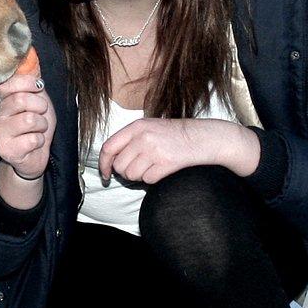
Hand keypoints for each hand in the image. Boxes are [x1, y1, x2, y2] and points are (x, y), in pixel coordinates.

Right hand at [0, 73, 56, 180]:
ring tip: (37, 130)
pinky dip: (40, 141)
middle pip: (21, 100)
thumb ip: (32, 81)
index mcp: (1, 99)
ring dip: (41, 125)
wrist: (35, 154)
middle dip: (40, 106)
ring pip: (29, 120)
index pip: (9, 83)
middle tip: (40, 114)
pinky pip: (32, 140)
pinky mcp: (5, 150)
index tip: (38, 88)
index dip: (29, 83)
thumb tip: (31, 57)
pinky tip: (33, 144)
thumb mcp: (37, 99)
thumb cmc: (35, 126)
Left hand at [98, 118, 260, 184]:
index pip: (108, 148)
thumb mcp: (150, 128)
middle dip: (127, 172)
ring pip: (132, 175)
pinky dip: (154, 179)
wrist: (204, 137)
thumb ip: (130, 139)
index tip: (105, 174)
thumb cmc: (175, 135)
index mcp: (136, 127)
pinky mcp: (166, 162)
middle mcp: (143, 137)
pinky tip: (163, 169)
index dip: (103, 164)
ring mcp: (154, 150)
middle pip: (119, 166)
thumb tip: (111, 160)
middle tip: (141, 168)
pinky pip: (148, 180)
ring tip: (154, 166)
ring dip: (141, 176)